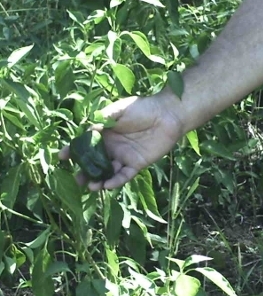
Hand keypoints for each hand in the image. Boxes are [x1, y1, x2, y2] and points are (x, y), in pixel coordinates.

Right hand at [59, 95, 183, 189]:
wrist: (167, 115)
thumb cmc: (143, 108)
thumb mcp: (119, 110)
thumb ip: (103, 119)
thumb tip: (88, 130)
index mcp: (105, 133)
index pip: (85, 144)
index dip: (73, 150)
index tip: (62, 157)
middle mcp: (112, 147)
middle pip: (95, 162)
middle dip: (85, 171)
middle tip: (77, 179)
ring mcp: (124, 157)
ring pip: (108, 172)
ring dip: (99, 180)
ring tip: (91, 186)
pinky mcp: (137, 164)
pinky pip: (124, 175)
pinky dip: (115, 181)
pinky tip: (107, 185)